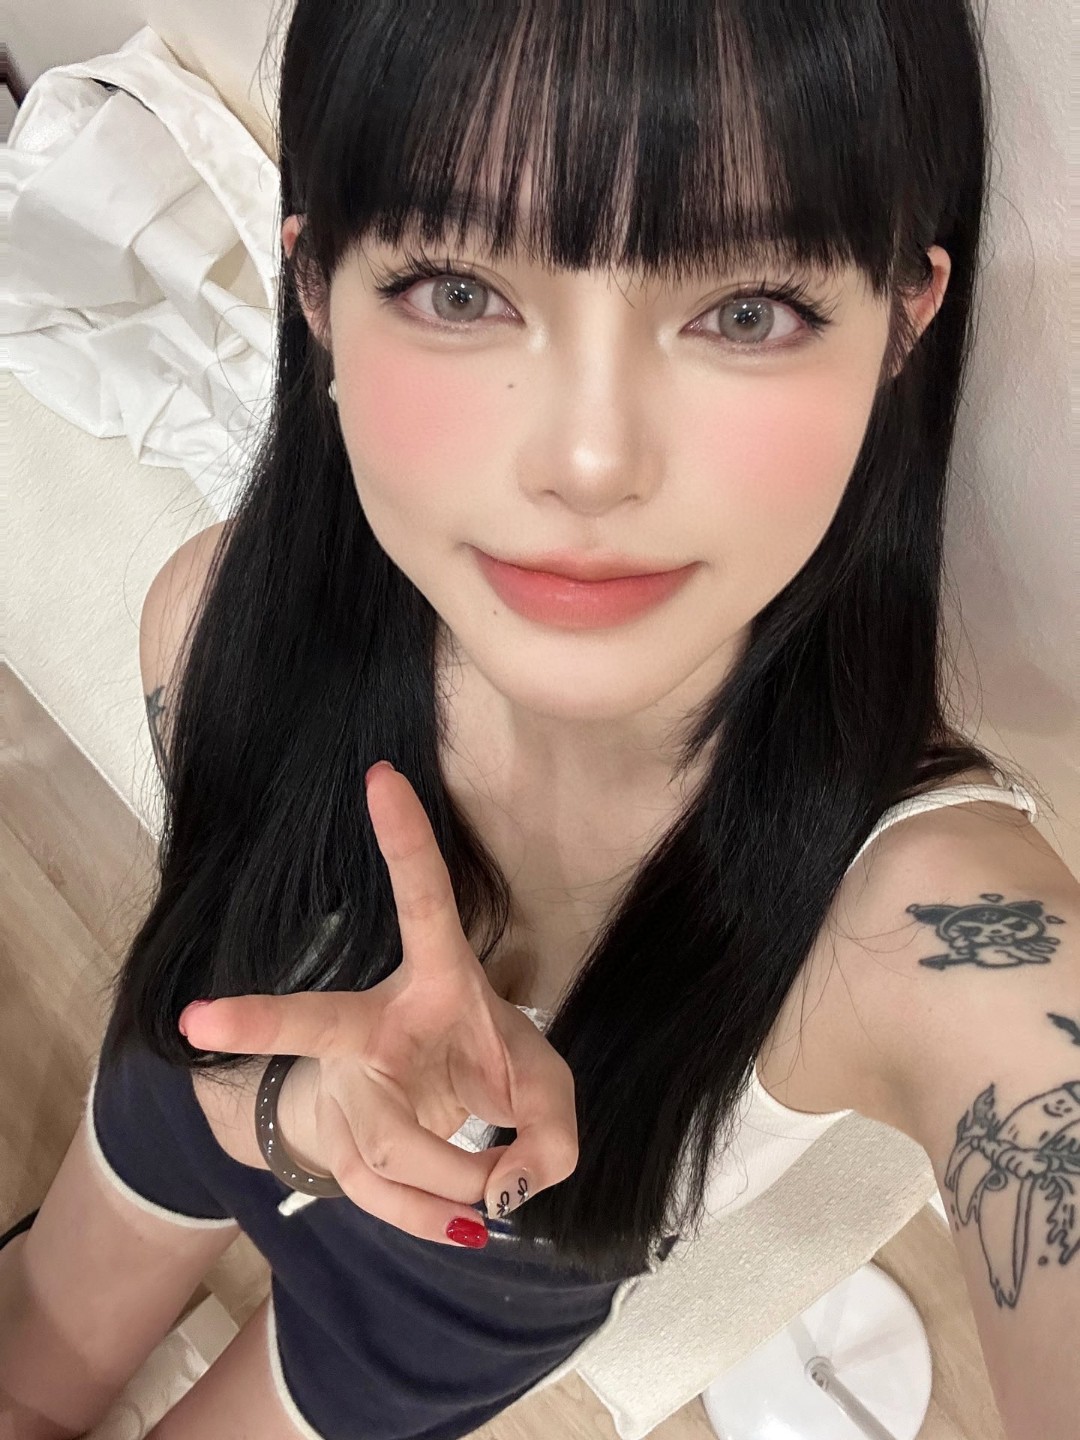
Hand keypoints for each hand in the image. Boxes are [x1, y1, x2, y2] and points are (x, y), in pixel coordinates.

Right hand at [179, 761, 578, 1247]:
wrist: (430, 1108)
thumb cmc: (489, 1066)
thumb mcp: (545, 1087)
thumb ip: (554, 1131)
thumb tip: (511, 1189)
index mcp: (438, 979)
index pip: (424, 903)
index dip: (407, 842)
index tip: (382, 777)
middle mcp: (375, 1026)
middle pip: (314, 1024)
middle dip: (260, 1022)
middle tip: (198, 1020)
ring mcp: (346, 1088)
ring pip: (393, 1151)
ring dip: (464, 1181)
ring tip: (500, 1186)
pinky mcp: (337, 1147)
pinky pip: (383, 1201)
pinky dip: (437, 1220)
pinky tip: (468, 1225)